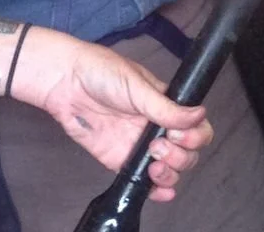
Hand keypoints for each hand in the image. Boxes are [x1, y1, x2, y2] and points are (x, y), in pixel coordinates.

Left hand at [11, 30, 211, 202]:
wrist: (64, 83)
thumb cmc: (101, 72)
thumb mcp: (136, 85)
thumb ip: (165, 106)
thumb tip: (199, 114)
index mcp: (164, 105)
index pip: (195, 127)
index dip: (194, 135)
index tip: (177, 134)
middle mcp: (156, 127)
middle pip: (187, 152)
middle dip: (181, 155)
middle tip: (157, 146)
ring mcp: (140, 146)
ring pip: (171, 169)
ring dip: (171, 172)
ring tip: (153, 163)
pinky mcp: (122, 161)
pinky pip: (146, 182)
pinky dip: (158, 191)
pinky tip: (159, 190)